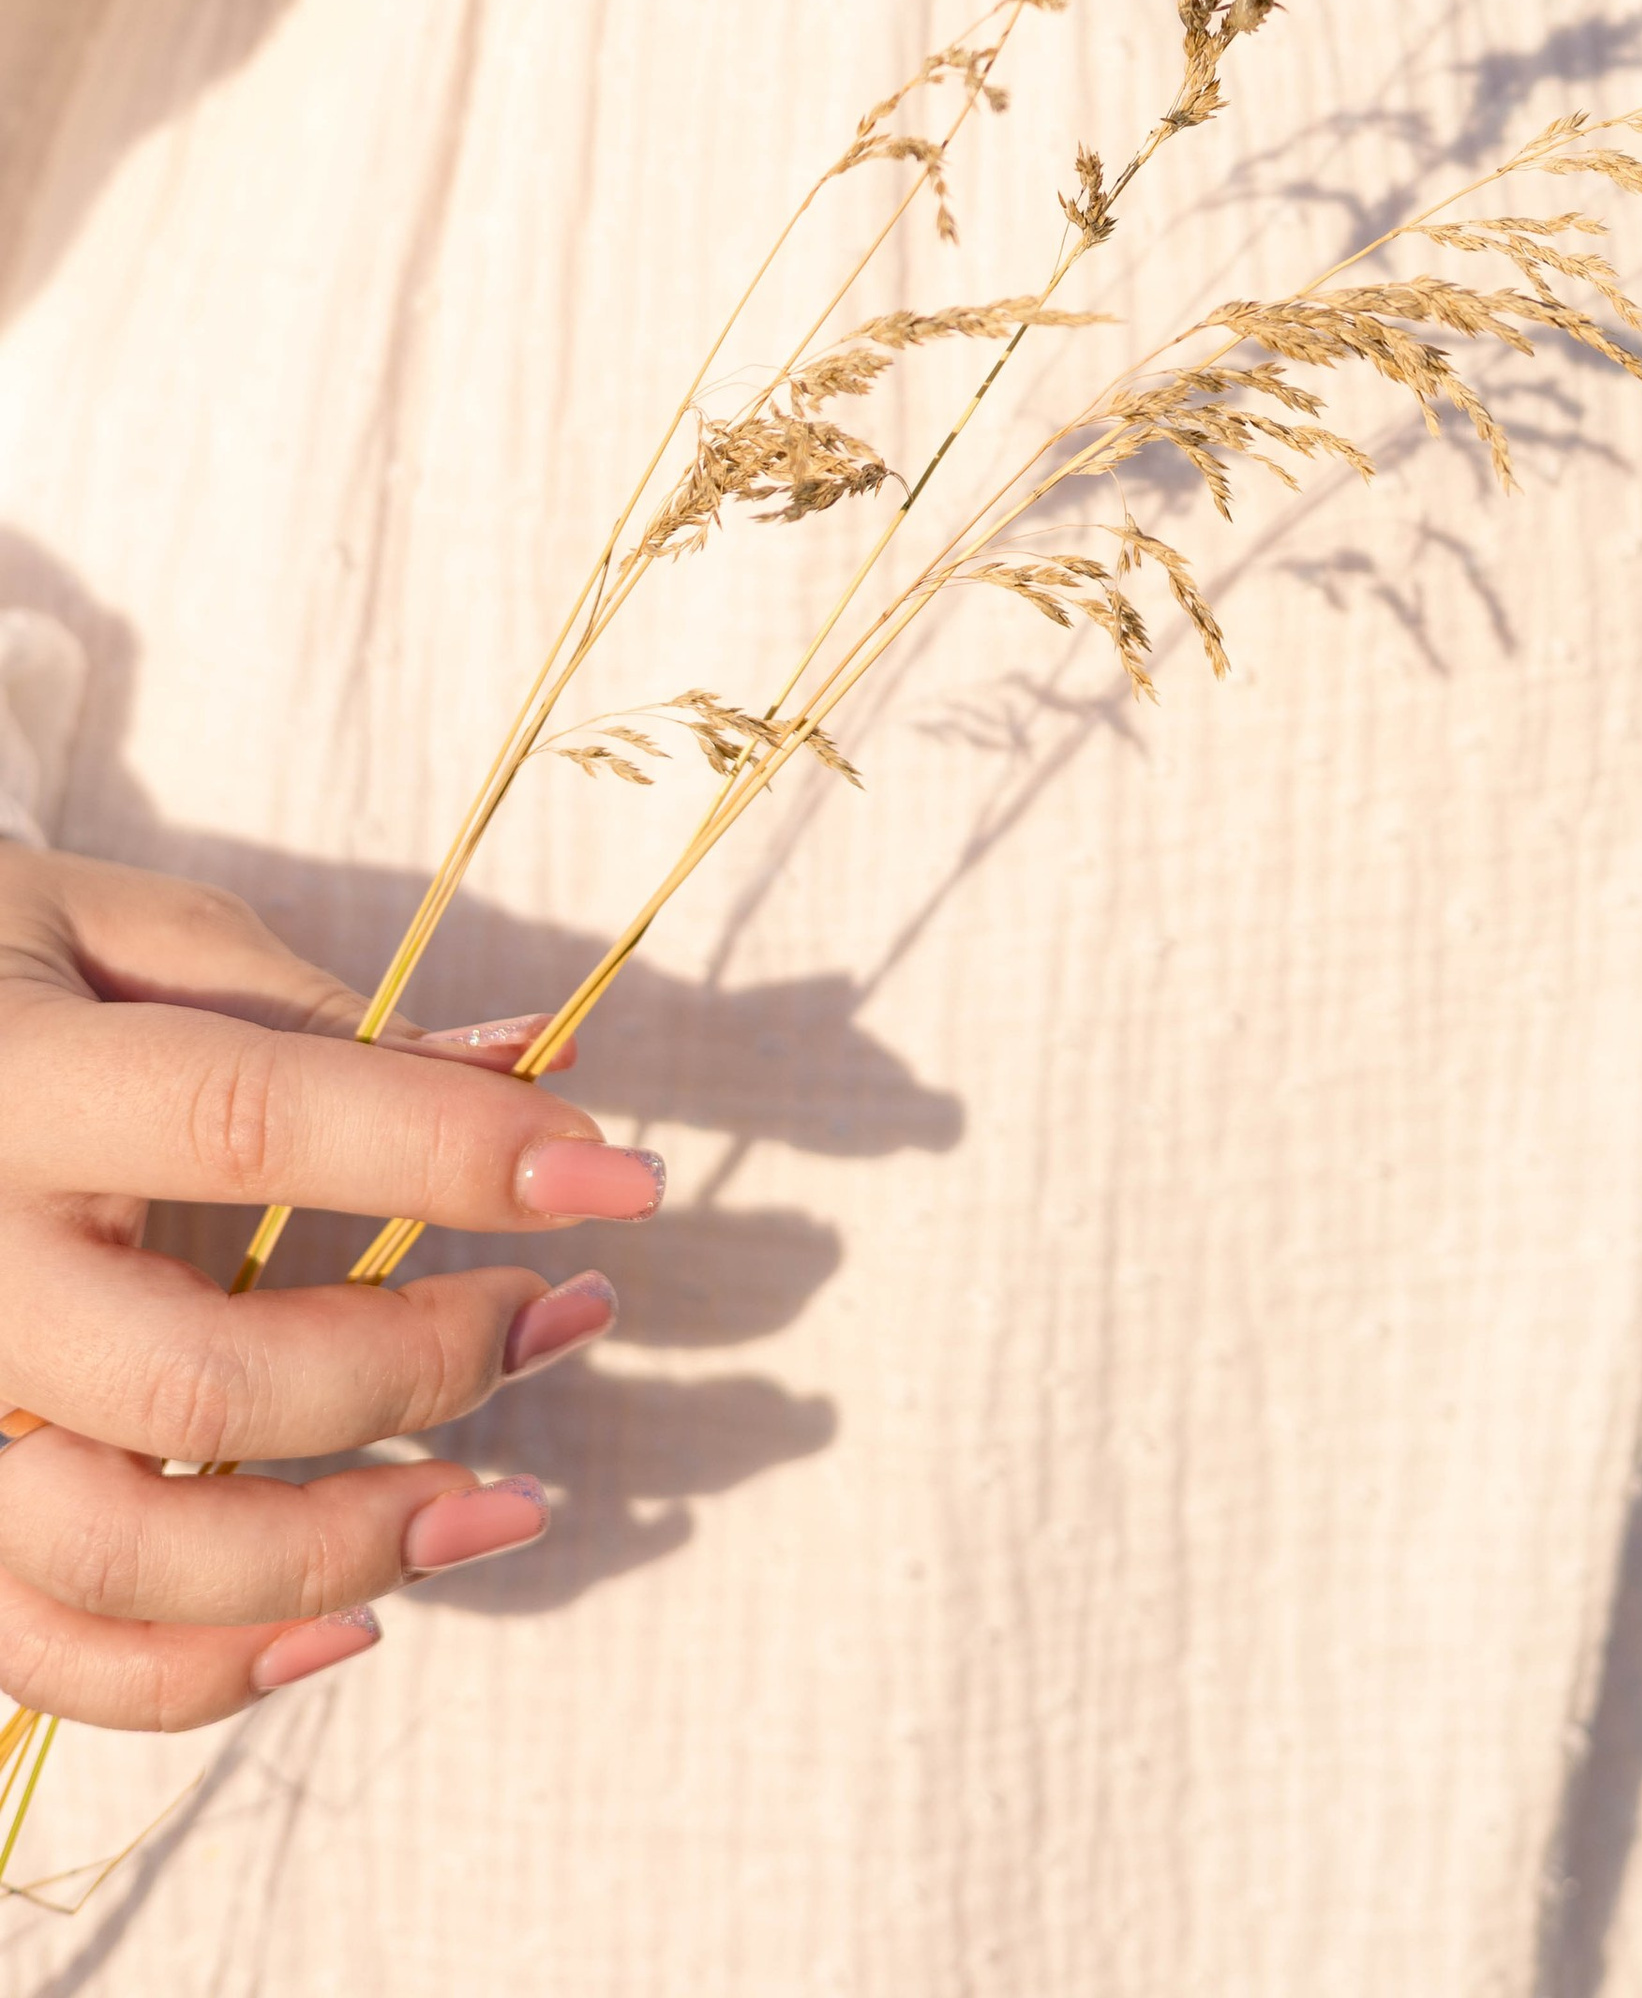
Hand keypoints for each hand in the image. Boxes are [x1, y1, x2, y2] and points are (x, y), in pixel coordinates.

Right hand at [0, 845, 661, 1728]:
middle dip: (425, 1362)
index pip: (258, 1124)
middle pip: (205, 1379)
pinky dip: (212, 1675)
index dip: (453, 1153)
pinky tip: (360, 1623)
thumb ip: (310, 1009)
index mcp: (18, 1086)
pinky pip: (50, 1653)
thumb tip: (530, 1056)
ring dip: (349, 1550)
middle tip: (569, 1316)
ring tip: (512, 1503)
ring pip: (130, 1555)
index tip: (621, 1173)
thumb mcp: (116, 926)